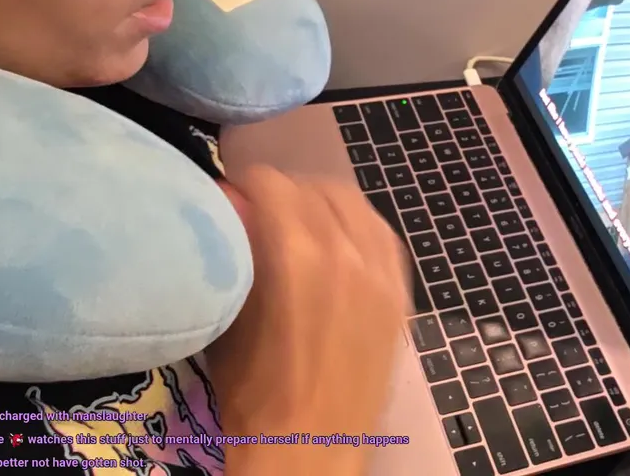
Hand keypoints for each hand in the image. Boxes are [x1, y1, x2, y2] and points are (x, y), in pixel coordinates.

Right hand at [207, 167, 409, 472]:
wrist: (309, 447)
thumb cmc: (254, 393)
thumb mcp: (229, 315)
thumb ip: (235, 257)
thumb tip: (233, 218)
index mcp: (296, 253)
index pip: (272, 184)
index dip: (247, 183)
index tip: (234, 193)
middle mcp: (345, 251)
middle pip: (316, 189)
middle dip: (286, 191)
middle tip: (265, 207)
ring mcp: (381, 272)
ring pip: (356, 207)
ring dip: (325, 203)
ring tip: (304, 219)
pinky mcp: (400, 294)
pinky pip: (384, 238)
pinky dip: (360, 227)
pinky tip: (343, 238)